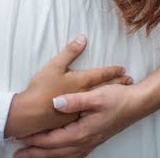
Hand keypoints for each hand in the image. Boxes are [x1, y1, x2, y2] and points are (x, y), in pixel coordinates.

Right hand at [4, 35, 131, 138]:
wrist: (31, 113)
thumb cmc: (42, 88)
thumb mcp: (55, 65)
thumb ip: (70, 52)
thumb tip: (83, 38)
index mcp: (80, 81)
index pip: (100, 75)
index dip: (112, 71)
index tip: (123, 69)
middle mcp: (84, 95)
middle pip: (104, 88)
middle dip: (116, 83)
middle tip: (128, 81)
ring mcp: (79, 110)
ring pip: (99, 101)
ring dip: (110, 96)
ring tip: (119, 94)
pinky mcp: (73, 120)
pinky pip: (90, 113)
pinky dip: (98, 108)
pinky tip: (101, 110)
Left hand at [13, 84, 143, 156]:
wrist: (137, 104)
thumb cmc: (118, 99)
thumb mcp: (96, 95)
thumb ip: (74, 100)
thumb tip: (55, 102)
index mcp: (83, 132)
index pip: (53, 141)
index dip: (35, 141)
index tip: (19, 138)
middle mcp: (85, 142)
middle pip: (55, 153)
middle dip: (35, 154)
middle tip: (17, 154)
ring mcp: (90, 143)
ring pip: (63, 156)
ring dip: (45, 156)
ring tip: (29, 156)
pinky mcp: (92, 140)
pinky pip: (72, 154)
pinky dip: (60, 156)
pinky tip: (54, 154)